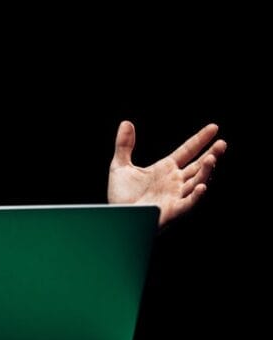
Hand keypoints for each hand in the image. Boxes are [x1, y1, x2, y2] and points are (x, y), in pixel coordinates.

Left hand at [108, 121, 226, 226]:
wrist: (117, 217)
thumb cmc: (121, 195)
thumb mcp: (120, 166)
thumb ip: (124, 145)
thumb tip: (126, 123)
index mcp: (166, 169)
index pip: (188, 151)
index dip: (200, 140)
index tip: (214, 128)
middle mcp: (175, 181)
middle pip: (198, 166)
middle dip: (211, 155)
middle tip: (222, 143)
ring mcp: (176, 195)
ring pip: (197, 182)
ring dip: (206, 172)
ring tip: (212, 159)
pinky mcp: (173, 210)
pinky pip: (188, 203)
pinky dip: (196, 196)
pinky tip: (202, 186)